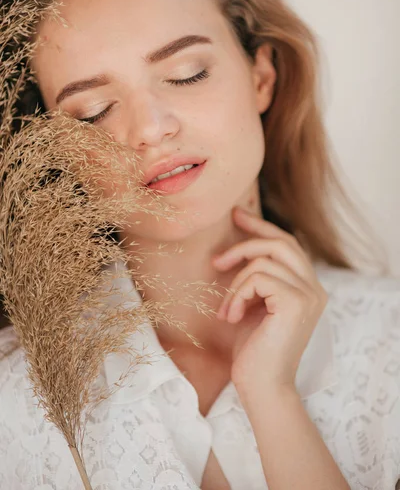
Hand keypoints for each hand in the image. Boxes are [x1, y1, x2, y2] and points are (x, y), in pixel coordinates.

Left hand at [212, 206, 327, 395]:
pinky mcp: (295, 302)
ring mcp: (308, 294)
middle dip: (246, 242)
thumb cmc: (254, 350)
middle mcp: (315, 287)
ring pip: (262, 261)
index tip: (237, 215)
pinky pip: (257, 277)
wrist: (261, 387)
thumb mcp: (254, 305)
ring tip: (227, 311)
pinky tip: (232, 317)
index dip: (262, 227)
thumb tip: (239, 247)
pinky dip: (237, 294)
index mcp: (307, 287)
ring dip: (234, 283)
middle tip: (217, 258)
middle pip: (280, 242)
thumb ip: (257, 279)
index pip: (287, 244)